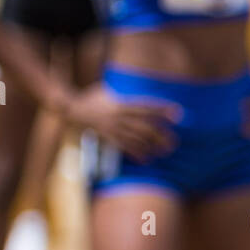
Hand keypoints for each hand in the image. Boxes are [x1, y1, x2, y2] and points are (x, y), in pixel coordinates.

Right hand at [63, 84, 180, 162]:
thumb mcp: (109, 91)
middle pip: (144, 126)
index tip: (178, 113)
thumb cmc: (94, 98)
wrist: (71, 109)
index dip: (163, 109)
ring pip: (135, 139)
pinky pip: (123, 147)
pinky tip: (147, 158)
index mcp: (121, 103)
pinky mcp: (107, 137)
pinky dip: (136, 153)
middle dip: (160, 135)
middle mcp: (118, 116)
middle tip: (174, 143)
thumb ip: (126, 96)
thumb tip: (145, 97)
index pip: (146, 106)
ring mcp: (112, 128)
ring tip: (164, 151)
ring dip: (151, 146)